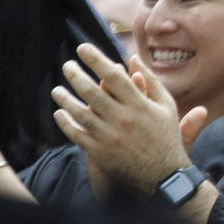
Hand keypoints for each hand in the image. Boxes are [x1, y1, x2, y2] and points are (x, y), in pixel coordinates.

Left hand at [54, 45, 203, 195]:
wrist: (163, 175)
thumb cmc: (166, 136)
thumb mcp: (166, 106)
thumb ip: (151, 81)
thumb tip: (133, 59)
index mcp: (140, 104)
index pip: (113, 76)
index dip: (96, 60)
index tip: (83, 48)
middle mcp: (123, 118)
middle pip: (92, 91)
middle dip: (76, 75)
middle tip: (67, 65)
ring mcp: (109, 136)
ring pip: (80, 112)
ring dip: (65, 99)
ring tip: (57, 90)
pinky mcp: (100, 152)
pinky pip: (76, 134)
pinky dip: (66, 123)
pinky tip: (59, 114)